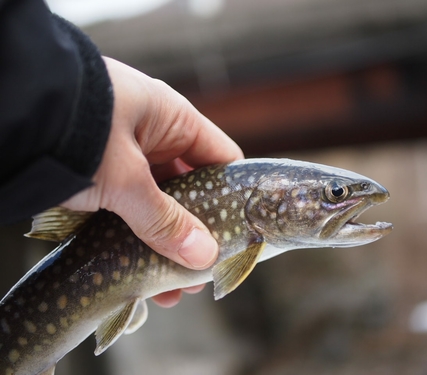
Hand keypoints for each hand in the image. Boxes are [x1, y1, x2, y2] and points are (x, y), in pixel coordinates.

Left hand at [61, 57, 243, 306]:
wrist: (5, 115)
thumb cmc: (76, 130)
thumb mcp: (125, 178)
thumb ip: (164, 219)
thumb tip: (204, 258)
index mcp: (172, 120)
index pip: (221, 159)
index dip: (232, 197)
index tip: (238, 235)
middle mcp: (154, 136)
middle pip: (190, 190)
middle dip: (196, 233)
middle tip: (200, 271)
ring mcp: (127, 157)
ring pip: (159, 206)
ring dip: (165, 243)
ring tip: (171, 286)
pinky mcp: (101, 177)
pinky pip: (131, 211)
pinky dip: (136, 240)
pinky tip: (139, 274)